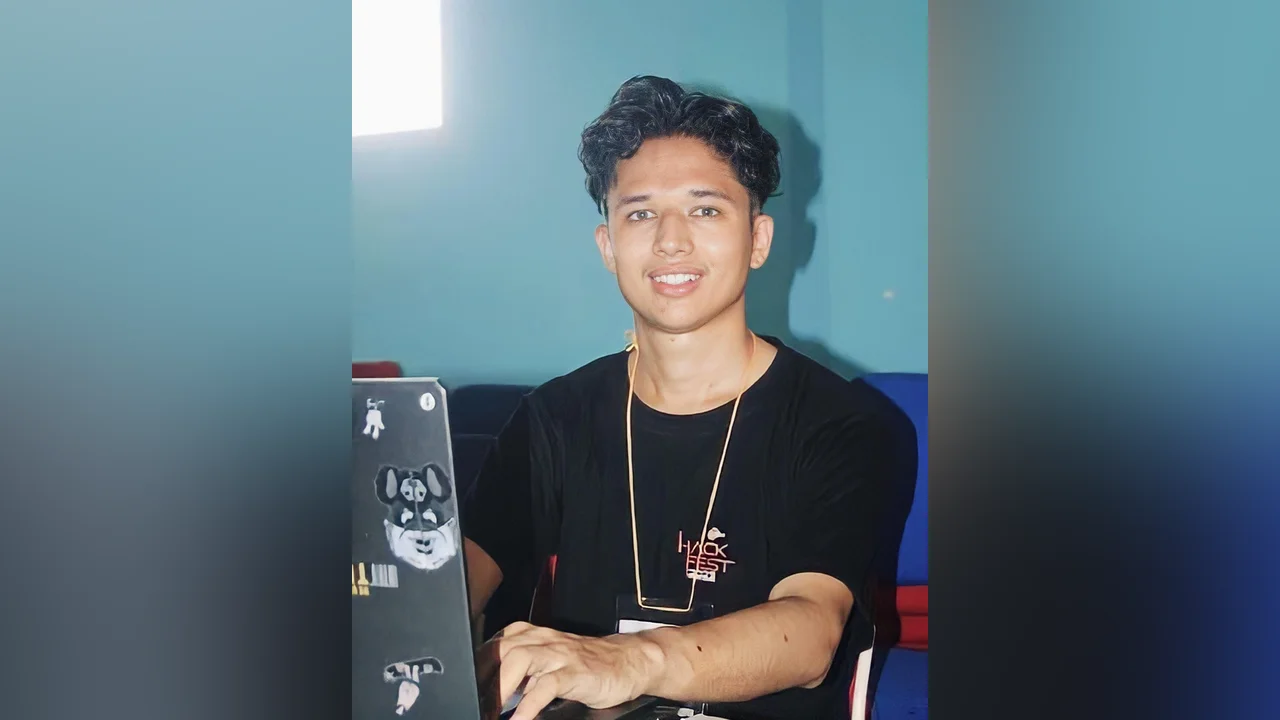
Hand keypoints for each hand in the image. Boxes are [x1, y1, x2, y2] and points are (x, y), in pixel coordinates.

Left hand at [475, 621, 663, 719]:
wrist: (628, 660)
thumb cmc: (583, 664)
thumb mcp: (545, 663)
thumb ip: (518, 673)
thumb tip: (487, 694)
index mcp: (528, 635)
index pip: (490, 648)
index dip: (472, 671)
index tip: (461, 694)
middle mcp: (541, 639)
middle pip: (499, 651)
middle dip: (481, 680)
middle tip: (471, 706)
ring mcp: (558, 654)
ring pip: (519, 659)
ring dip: (499, 688)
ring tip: (489, 712)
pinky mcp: (575, 671)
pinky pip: (546, 686)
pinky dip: (529, 705)